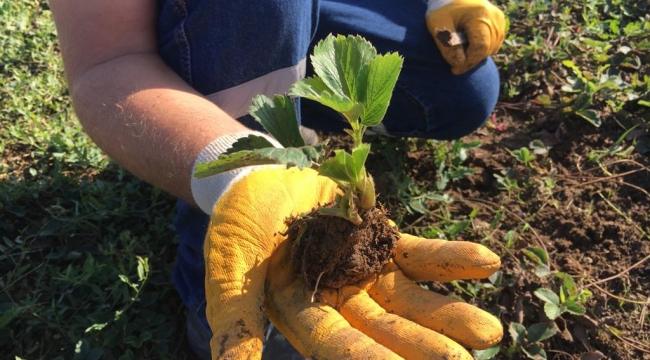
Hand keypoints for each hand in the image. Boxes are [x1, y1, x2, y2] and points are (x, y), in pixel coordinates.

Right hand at [204, 167, 502, 358]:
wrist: (261, 180)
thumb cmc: (237, 227)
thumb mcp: (230, 273)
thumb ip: (235, 320)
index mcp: (304, 316)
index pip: (338, 344)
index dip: (368, 358)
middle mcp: (341, 303)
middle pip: (386, 329)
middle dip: (423, 346)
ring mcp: (366, 273)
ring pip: (412, 300)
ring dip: (449, 314)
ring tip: (490, 331)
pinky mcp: (383, 243)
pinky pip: (421, 255)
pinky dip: (451, 259)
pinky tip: (487, 262)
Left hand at [426, 0, 505, 74]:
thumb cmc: (442, 9)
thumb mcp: (438, 25)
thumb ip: (448, 45)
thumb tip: (459, 64)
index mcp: (481, 16)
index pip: (480, 47)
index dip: (468, 62)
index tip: (454, 70)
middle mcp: (495, 18)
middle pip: (486, 50)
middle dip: (470, 60)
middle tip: (454, 65)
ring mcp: (499, 20)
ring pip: (491, 49)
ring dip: (475, 56)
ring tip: (460, 52)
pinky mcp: (499, 23)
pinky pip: (493, 44)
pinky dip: (481, 49)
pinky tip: (468, 45)